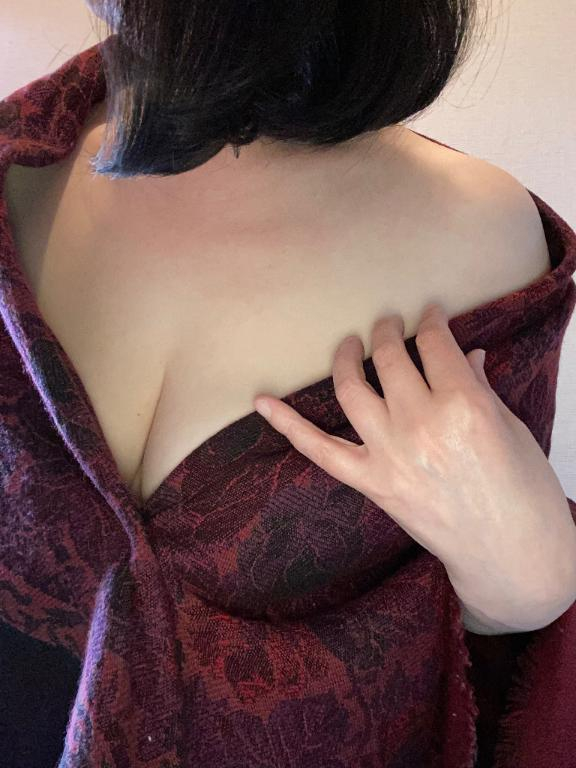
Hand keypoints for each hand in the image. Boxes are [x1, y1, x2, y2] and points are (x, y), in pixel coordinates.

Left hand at [253, 302, 575, 627]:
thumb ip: (477, 385)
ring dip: (347, 358)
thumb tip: (463, 352)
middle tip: (390, 322)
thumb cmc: (523, 490)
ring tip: (351, 344)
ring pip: (351, 389)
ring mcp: (390, 455)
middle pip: (391, 359)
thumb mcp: (510, 427)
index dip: (430, 322)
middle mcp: (421, 425)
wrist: (509, 553)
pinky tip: (261, 401)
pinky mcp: (371, 482)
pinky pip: (319, 449)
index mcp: (464, 405)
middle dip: (389, 331)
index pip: (434, 344)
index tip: (428, 315)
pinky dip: (288, 424)